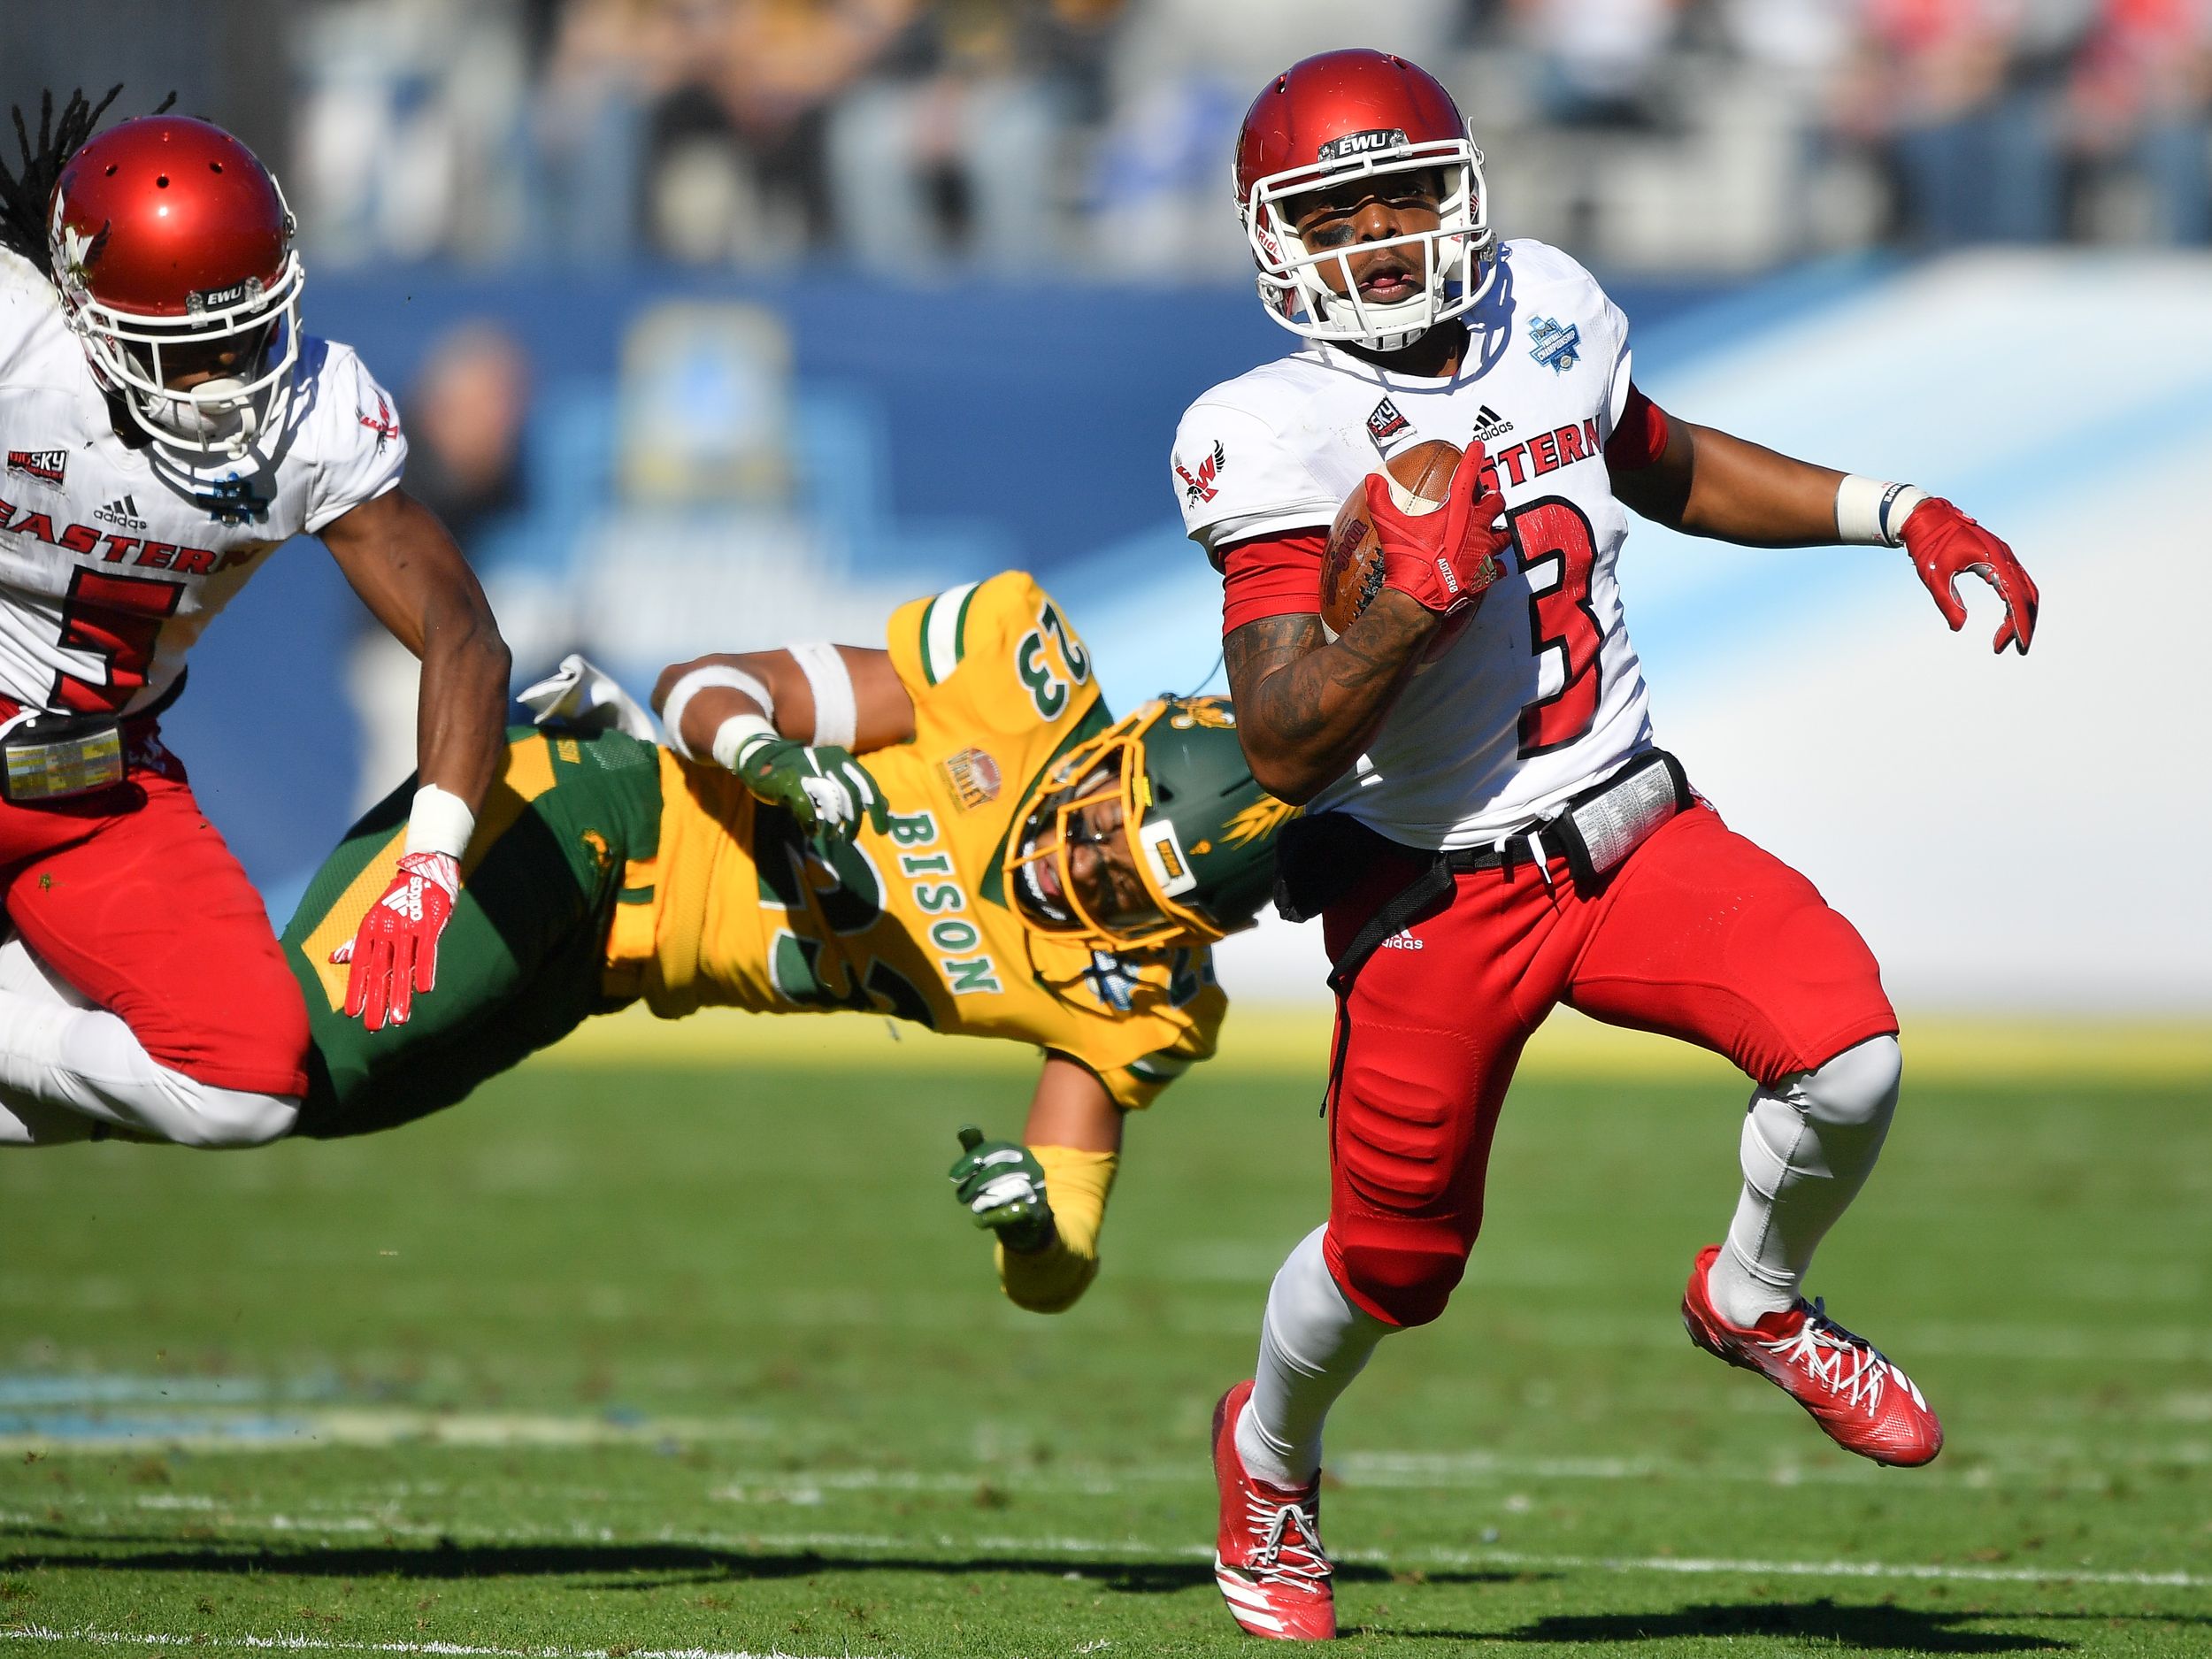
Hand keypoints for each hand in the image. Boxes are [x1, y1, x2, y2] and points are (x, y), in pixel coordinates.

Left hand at [332, 851, 458, 1030]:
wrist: (424, 871)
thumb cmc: (398, 899)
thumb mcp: (374, 919)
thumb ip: (356, 943)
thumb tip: (334, 959)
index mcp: (369, 930)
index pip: (360, 966)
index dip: (357, 990)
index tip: (352, 1014)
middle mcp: (386, 930)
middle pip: (379, 972)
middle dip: (376, 1001)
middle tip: (374, 1027)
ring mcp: (408, 927)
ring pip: (403, 967)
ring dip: (401, 995)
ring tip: (400, 1019)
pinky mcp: (430, 924)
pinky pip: (427, 951)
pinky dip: (425, 970)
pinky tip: (424, 990)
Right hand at [733, 735, 888, 845]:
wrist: (760, 758)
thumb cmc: (801, 771)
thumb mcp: (832, 776)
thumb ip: (857, 789)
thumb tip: (886, 805)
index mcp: (841, 759)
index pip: (867, 785)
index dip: (877, 810)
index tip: (882, 832)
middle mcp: (827, 761)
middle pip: (851, 797)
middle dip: (853, 823)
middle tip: (848, 839)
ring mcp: (807, 770)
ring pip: (831, 803)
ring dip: (833, 824)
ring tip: (830, 836)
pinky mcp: (788, 782)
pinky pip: (805, 808)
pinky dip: (810, 824)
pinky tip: (810, 831)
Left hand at [949, 1125, 1053, 1253]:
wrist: (1029, 1222)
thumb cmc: (1004, 1189)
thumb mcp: (990, 1167)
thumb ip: (977, 1149)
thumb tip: (964, 1128)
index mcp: (1019, 1153)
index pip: (994, 1150)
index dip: (972, 1160)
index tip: (954, 1176)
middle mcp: (1032, 1167)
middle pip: (999, 1169)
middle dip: (975, 1183)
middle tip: (961, 1197)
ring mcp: (1038, 1190)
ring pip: (1006, 1191)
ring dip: (983, 1200)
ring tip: (975, 1207)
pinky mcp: (1039, 1213)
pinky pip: (1017, 1212)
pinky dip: (995, 1217)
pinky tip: (980, 1221)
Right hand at [1362, 439, 1510, 617]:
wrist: (1420, 597)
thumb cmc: (1408, 558)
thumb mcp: (1389, 525)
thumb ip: (1380, 499)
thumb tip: (1372, 479)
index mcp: (1458, 510)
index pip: (1468, 474)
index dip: (1474, 456)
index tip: (1479, 446)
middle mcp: (1478, 526)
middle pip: (1496, 503)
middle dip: (1493, 498)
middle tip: (1488, 497)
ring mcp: (1485, 551)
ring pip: (1504, 535)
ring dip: (1498, 532)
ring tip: (1493, 532)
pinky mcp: (1486, 574)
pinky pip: (1499, 567)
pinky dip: (1495, 565)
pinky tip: (1489, 566)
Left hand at [1901, 498, 2038, 654]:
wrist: (1926, 517)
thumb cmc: (1928, 544)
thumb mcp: (1934, 576)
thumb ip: (1948, 602)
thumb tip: (1958, 627)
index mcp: (1994, 560)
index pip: (2016, 598)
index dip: (2020, 623)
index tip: (2020, 645)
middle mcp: (2005, 556)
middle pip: (2028, 596)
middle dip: (2023, 624)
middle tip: (2011, 648)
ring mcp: (2005, 555)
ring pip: (2025, 589)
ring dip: (2021, 614)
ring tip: (2007, 639)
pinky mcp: (1999, 556)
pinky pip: (2016, 582)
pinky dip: (2015, 602)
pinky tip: (2006, 618)